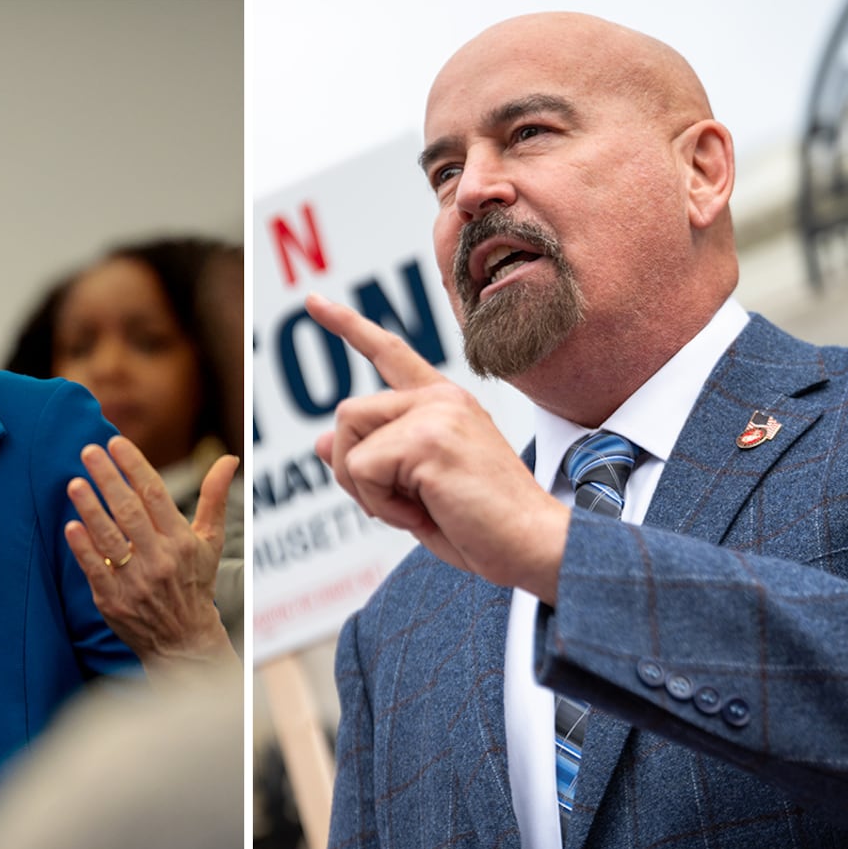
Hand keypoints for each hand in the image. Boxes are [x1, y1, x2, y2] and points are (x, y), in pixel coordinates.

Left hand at [65, 435, 241, 681]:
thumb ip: (214, 497)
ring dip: (90, 508)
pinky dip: (83, 547)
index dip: (135, 466)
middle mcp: (160, 559)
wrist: (183, 641)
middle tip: (88, 451)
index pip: (156, 494)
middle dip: (108, 478)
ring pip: (110, 537)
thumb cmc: (195, 583)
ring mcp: (135, 581)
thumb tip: (229, 458)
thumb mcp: (210, 541)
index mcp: (181, 541)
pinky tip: (71, 525)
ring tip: (75, 483)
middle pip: (129, 511)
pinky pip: (95, 569)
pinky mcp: (113, 600)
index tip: (116, 442)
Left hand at [306, 293, 570, 602]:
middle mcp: (440, 398)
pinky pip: (362, 470)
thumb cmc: (482, 526)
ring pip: (349, 442)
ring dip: (367, 490)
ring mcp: (437, 414)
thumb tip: (320, 441)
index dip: (348, 327)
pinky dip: (381, 505)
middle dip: (351, 469)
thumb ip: (372, 462)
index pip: (389, 353)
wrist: (533, 546)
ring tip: (417, 508)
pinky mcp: (429, 440)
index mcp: (443, 404)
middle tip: (394, 505)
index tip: (314, 302)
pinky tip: (424, 514)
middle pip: (349, 414)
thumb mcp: (415, 491)